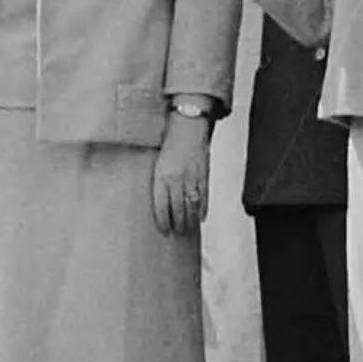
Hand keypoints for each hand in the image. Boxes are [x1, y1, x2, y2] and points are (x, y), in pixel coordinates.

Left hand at [151, 110, 210, 233]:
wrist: (188, 127)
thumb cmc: (170, 144)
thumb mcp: (158, 163)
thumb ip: (160, 182)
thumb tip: (161, 203)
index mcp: (161, 177)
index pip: (162, 206)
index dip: (163, 221)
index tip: (164, 231)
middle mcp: (176, 180)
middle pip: (178, 210)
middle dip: (178, 224)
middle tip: (178, 234)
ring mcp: (191, 179)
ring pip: (191, 206)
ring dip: (191, 221)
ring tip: (188, 230)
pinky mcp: (204, 176)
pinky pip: (204, 197)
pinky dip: (203, 210)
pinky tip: (201, 218)